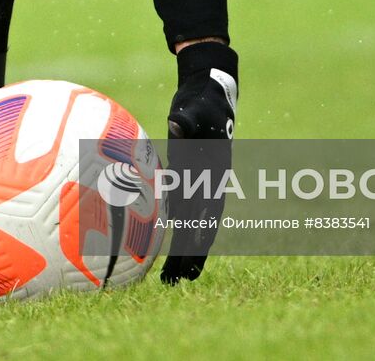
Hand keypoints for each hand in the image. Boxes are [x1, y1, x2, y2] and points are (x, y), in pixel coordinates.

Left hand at [161, 41, 237, 284]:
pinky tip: (159, 248)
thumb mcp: (196, 106)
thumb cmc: (202, 99)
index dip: (201, 234)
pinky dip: (172, 231)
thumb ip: (188, 118)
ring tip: (171, 280)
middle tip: (178, 284)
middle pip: (201, 227)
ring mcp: (201, 184)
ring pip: (191, 224)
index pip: (208, 210)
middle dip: (192, 256)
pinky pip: (180, 211)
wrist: (207, 91)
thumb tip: (177, 123)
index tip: (192, 255)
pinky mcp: (189, 180)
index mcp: (215, 173)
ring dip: (183, 251)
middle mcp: (210, 184)